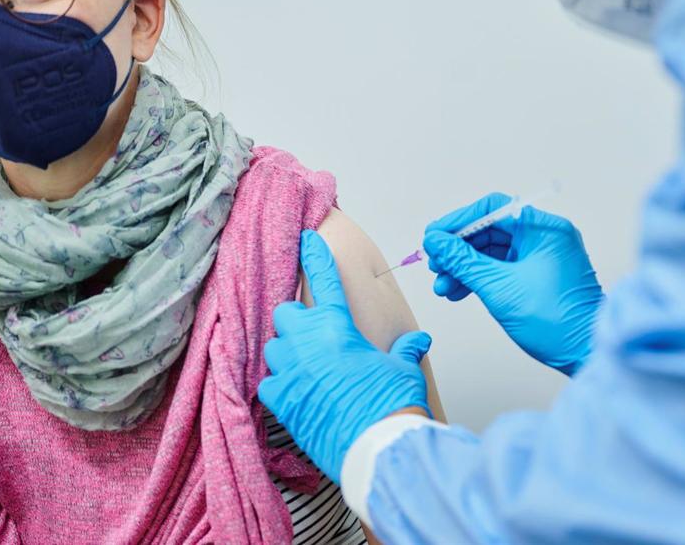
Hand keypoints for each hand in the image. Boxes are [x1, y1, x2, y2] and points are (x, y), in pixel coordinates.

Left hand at [258, 230, 432, 483]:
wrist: (377, 446)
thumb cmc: (392, 403)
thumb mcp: (403, 369)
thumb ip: (405, 349)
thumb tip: (417, 340)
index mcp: (339, 326)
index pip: (324, 280)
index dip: (314, 257)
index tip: (306, 239)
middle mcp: (308, 342)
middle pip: (285, 314)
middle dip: (296, 321)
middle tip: (312, 335)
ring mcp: (291, 371)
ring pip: (273, 347)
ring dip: (285, 352)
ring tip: (305, 367)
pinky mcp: (280, 400)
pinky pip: (267, 382)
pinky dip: (278, 384)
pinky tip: (295, 391)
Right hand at [423, 193, 603, 374]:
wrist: (585, 354)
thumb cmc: (555, 321)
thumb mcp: (498, 287)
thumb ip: (462, 261)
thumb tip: (435, 241)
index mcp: (543, 229)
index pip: (492, 209)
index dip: (458, 222)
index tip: (434, 237)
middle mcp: (545, 237)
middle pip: (489, 230)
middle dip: (458, 250)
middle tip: (435, 266)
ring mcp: (542, 257)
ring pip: (492, 252)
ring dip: (464, 267)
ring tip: (442, 286)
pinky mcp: (538, 276)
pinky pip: (501, 268)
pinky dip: (479, 278)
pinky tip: (458, 291)